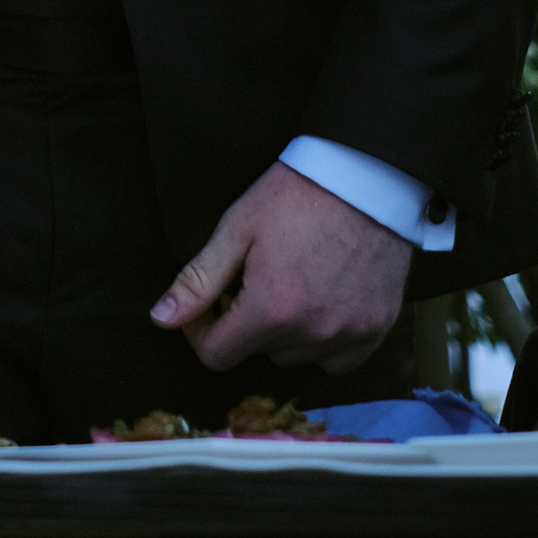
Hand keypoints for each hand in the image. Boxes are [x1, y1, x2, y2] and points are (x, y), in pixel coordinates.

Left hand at [150, 158, 412, 373]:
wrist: (363, 176)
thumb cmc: (294, 195)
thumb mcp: (237, 228)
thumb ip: (198, 279)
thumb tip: (161, 319)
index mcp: (271, 308)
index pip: (218, 355)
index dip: (201, 330)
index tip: (208, 300)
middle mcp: (312, 332)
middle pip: (257, 353)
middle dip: (243, 323)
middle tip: (251, 278)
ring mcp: (349, 334)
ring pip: (296, 358)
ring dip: (283, 333)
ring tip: (287, 284)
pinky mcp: (377, 330)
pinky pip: (337, 361)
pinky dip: (323, 342)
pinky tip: (320, 303)